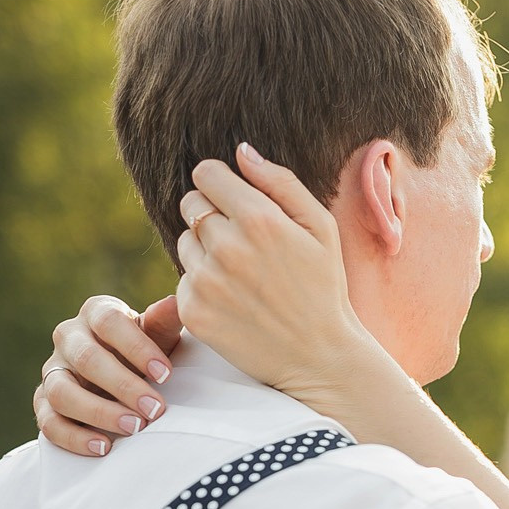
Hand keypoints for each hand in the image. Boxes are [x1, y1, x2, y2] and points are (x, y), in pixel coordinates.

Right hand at [35, 296, 181, 456]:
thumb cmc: (143, 352)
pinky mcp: (44, 403)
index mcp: (96, 313)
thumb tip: (175, 303)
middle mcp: (68, 338)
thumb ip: (163, 322)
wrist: (121, 376)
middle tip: (155, 409)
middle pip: (86, 358)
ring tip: (134, 428)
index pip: (109, 321)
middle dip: (123, 386)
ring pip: (62, 391)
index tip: (166, 374)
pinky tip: (104, 447)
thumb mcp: (158, 337)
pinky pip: (49, 422)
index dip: (137, 347)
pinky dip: (75, 438)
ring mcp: (53, 371)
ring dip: (99, 413)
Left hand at [176, 145, 361, 406]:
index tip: (234, 201)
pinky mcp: (193, 311)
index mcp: (258, 219)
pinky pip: (183, 280)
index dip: (219, 184)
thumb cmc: (324, 288)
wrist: (319, 357)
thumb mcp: (321, 228)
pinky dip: (202, 287)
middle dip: (212, 216)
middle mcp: (226, 247)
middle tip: (244, 244)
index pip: (205, 174)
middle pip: (191, 204)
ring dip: (205, 252)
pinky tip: (234, 301)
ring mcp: (206, 281)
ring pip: (184, 242)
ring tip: (242, 276)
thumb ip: (281, 183)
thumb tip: (241, 151)